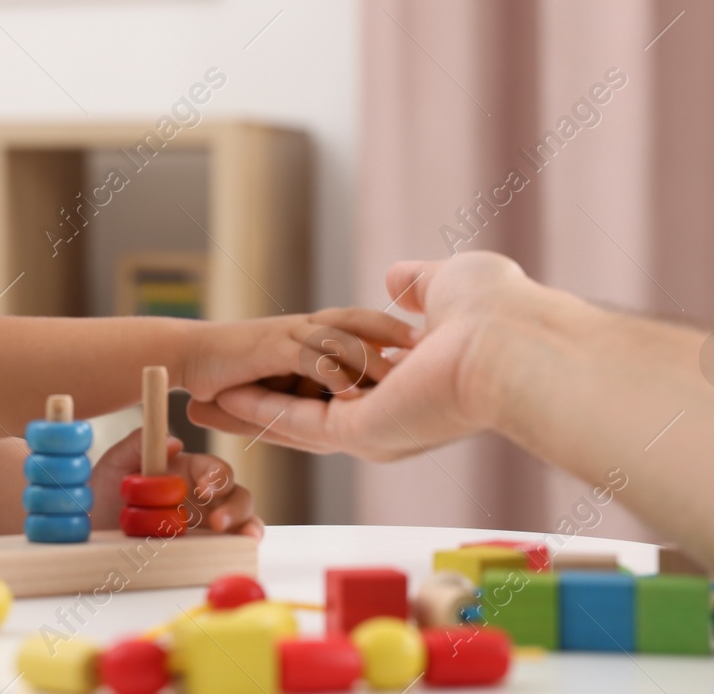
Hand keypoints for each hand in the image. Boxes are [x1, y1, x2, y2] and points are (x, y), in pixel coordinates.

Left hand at [88, 429, 264, 538]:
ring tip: (244, 536)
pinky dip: (242, 546)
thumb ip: (139, 443)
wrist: (89, 532)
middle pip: (236, 494)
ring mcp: (205, 525)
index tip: (203, 489)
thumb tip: (174, 441)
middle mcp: (202, 497)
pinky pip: (231, 546)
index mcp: (186, 471)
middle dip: (235, 506)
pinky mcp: (203, 550)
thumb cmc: (103, 493)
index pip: (214, 468)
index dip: (216, 476)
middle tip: (218, 522)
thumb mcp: (115, 463)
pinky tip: (243, 547)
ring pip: (242, 520)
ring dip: (247, 525)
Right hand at [181, 308, 411, 403]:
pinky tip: (354, 394)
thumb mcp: (284, 364)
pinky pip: (312, 362)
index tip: (422, 341)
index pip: (361, 321)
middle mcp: (306, 327)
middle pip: (358, 322)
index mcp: (313, 327)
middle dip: (391, 331)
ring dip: (369, 357)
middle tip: (426, 347)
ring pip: (340, 340)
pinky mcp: (273, 352)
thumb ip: (317, 368)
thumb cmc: (230, 361)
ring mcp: (290, 338)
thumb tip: (353, 386)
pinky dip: (333, 375)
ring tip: (400, 374)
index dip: (390, 327)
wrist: (189, 356)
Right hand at [188, 252, 547, 461]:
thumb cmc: (496, 310)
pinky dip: (255, 411)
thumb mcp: (449, 285)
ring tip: (200, 405)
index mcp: (412, 388)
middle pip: (311, 414)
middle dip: (264, 409)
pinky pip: (295, 422)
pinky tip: (217, 401)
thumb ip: (418, 285)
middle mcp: (391, 415)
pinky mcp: (361, 432)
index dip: (304, 381)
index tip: (266, 372)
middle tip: (213, 403)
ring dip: (247, 413)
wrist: (513, 340)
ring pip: (295, 422)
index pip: (344, 387)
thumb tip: (394, 281)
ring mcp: (376, 428)